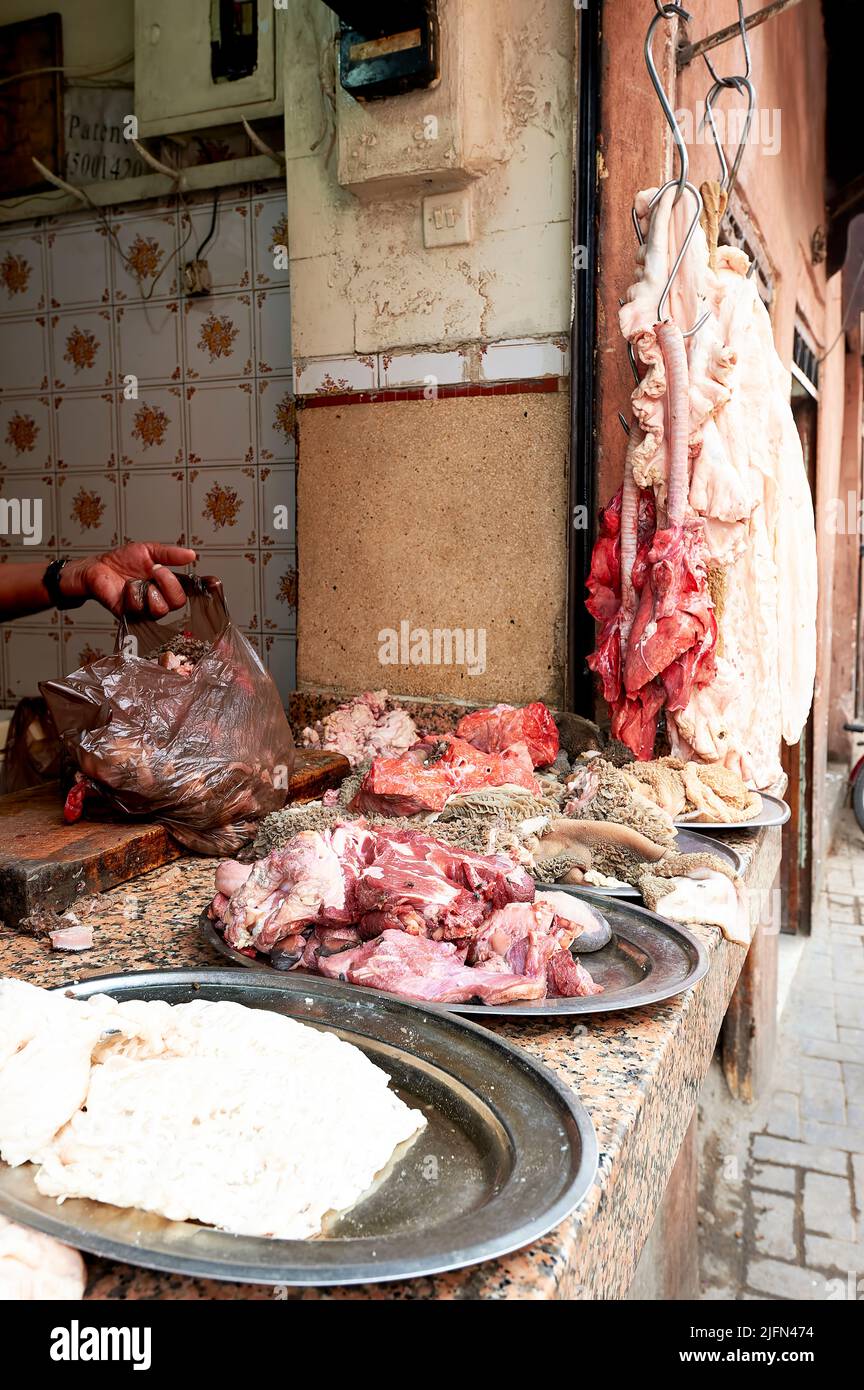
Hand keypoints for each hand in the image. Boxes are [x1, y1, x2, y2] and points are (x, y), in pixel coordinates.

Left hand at [61, 543, 197, 617]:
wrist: (97, 567)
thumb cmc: (121, 561)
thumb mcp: (148, 550)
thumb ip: (170, 554)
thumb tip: (191, 555)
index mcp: (168, 583)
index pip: (192, 589)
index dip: (205, 588)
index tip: (213, 582)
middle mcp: (161, 598)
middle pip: (179, 602)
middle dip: (168, 583)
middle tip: (155, 570)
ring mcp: (147, 609)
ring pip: (162, 609)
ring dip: (149, 590)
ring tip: (137, 580)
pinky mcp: (132, 616)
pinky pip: (140, 608)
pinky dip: (131, 593)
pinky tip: (125, 588)